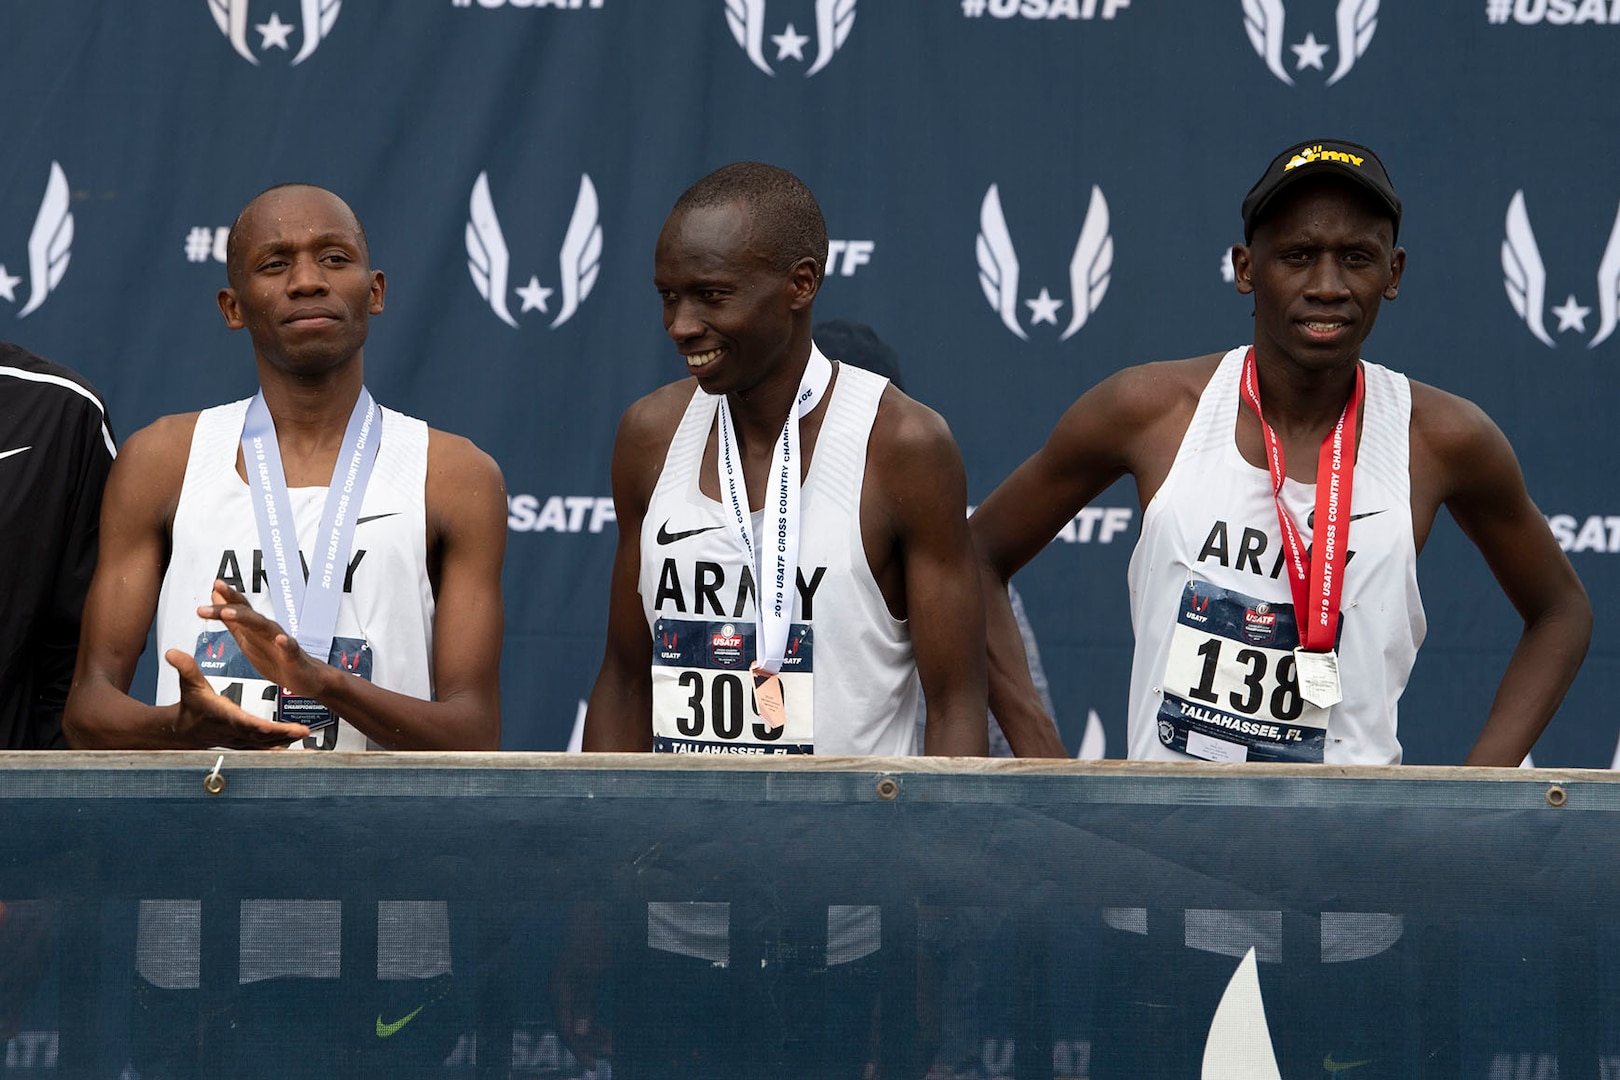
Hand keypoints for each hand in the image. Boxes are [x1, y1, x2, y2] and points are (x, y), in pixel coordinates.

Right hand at [165, 648, 308, 748]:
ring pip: (266, 744)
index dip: (259, 725)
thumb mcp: (189, 684)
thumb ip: (185, 668)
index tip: (274, 726)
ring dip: (287, 742)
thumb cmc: (190, 705)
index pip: (244, 721)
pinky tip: (297, 748)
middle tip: (303, 731)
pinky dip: (280, 747)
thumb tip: (172, 653)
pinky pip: (265, 747)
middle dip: (283, 734)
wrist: (184, 730)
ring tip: (307, 740)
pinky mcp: (245, 742)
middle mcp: (235, 730)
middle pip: (262, 735)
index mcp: (225, 715)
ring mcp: (241, 739)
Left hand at [197, 580, 328, 697]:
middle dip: (231, 603)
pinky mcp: (293, 658)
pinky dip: (285, 644)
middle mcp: (268, 630)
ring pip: (264, 627)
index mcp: (255, 628)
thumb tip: (217, 599)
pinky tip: (281, 639)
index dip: (228, 596)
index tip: (216, 585)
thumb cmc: (276, 659)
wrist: (305, 677)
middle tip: (217, 591)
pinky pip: (290, 649)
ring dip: (247, 619)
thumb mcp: (247, 639)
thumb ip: (232, 621)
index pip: (241, 608)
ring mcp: (281, 643)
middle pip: (247, 614)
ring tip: (229, 613)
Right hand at [551, 908, 611, 1068]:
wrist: (590, 918)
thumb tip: (578, 1032)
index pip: (566, 1031)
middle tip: (609, 1055)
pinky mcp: (576, 988)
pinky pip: (583, 1012)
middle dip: (590, 1045)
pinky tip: (608, 1032)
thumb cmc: (591, 942)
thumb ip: (585, 1003)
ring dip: (594, 1035)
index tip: (594, 1065)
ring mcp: (567, 992)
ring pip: (578, 1022)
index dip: (579, 1050)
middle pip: (571, 1029)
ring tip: (613, 1045)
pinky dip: (594, 1023)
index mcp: (559, 993)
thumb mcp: (591, 973)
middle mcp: (560, 995)